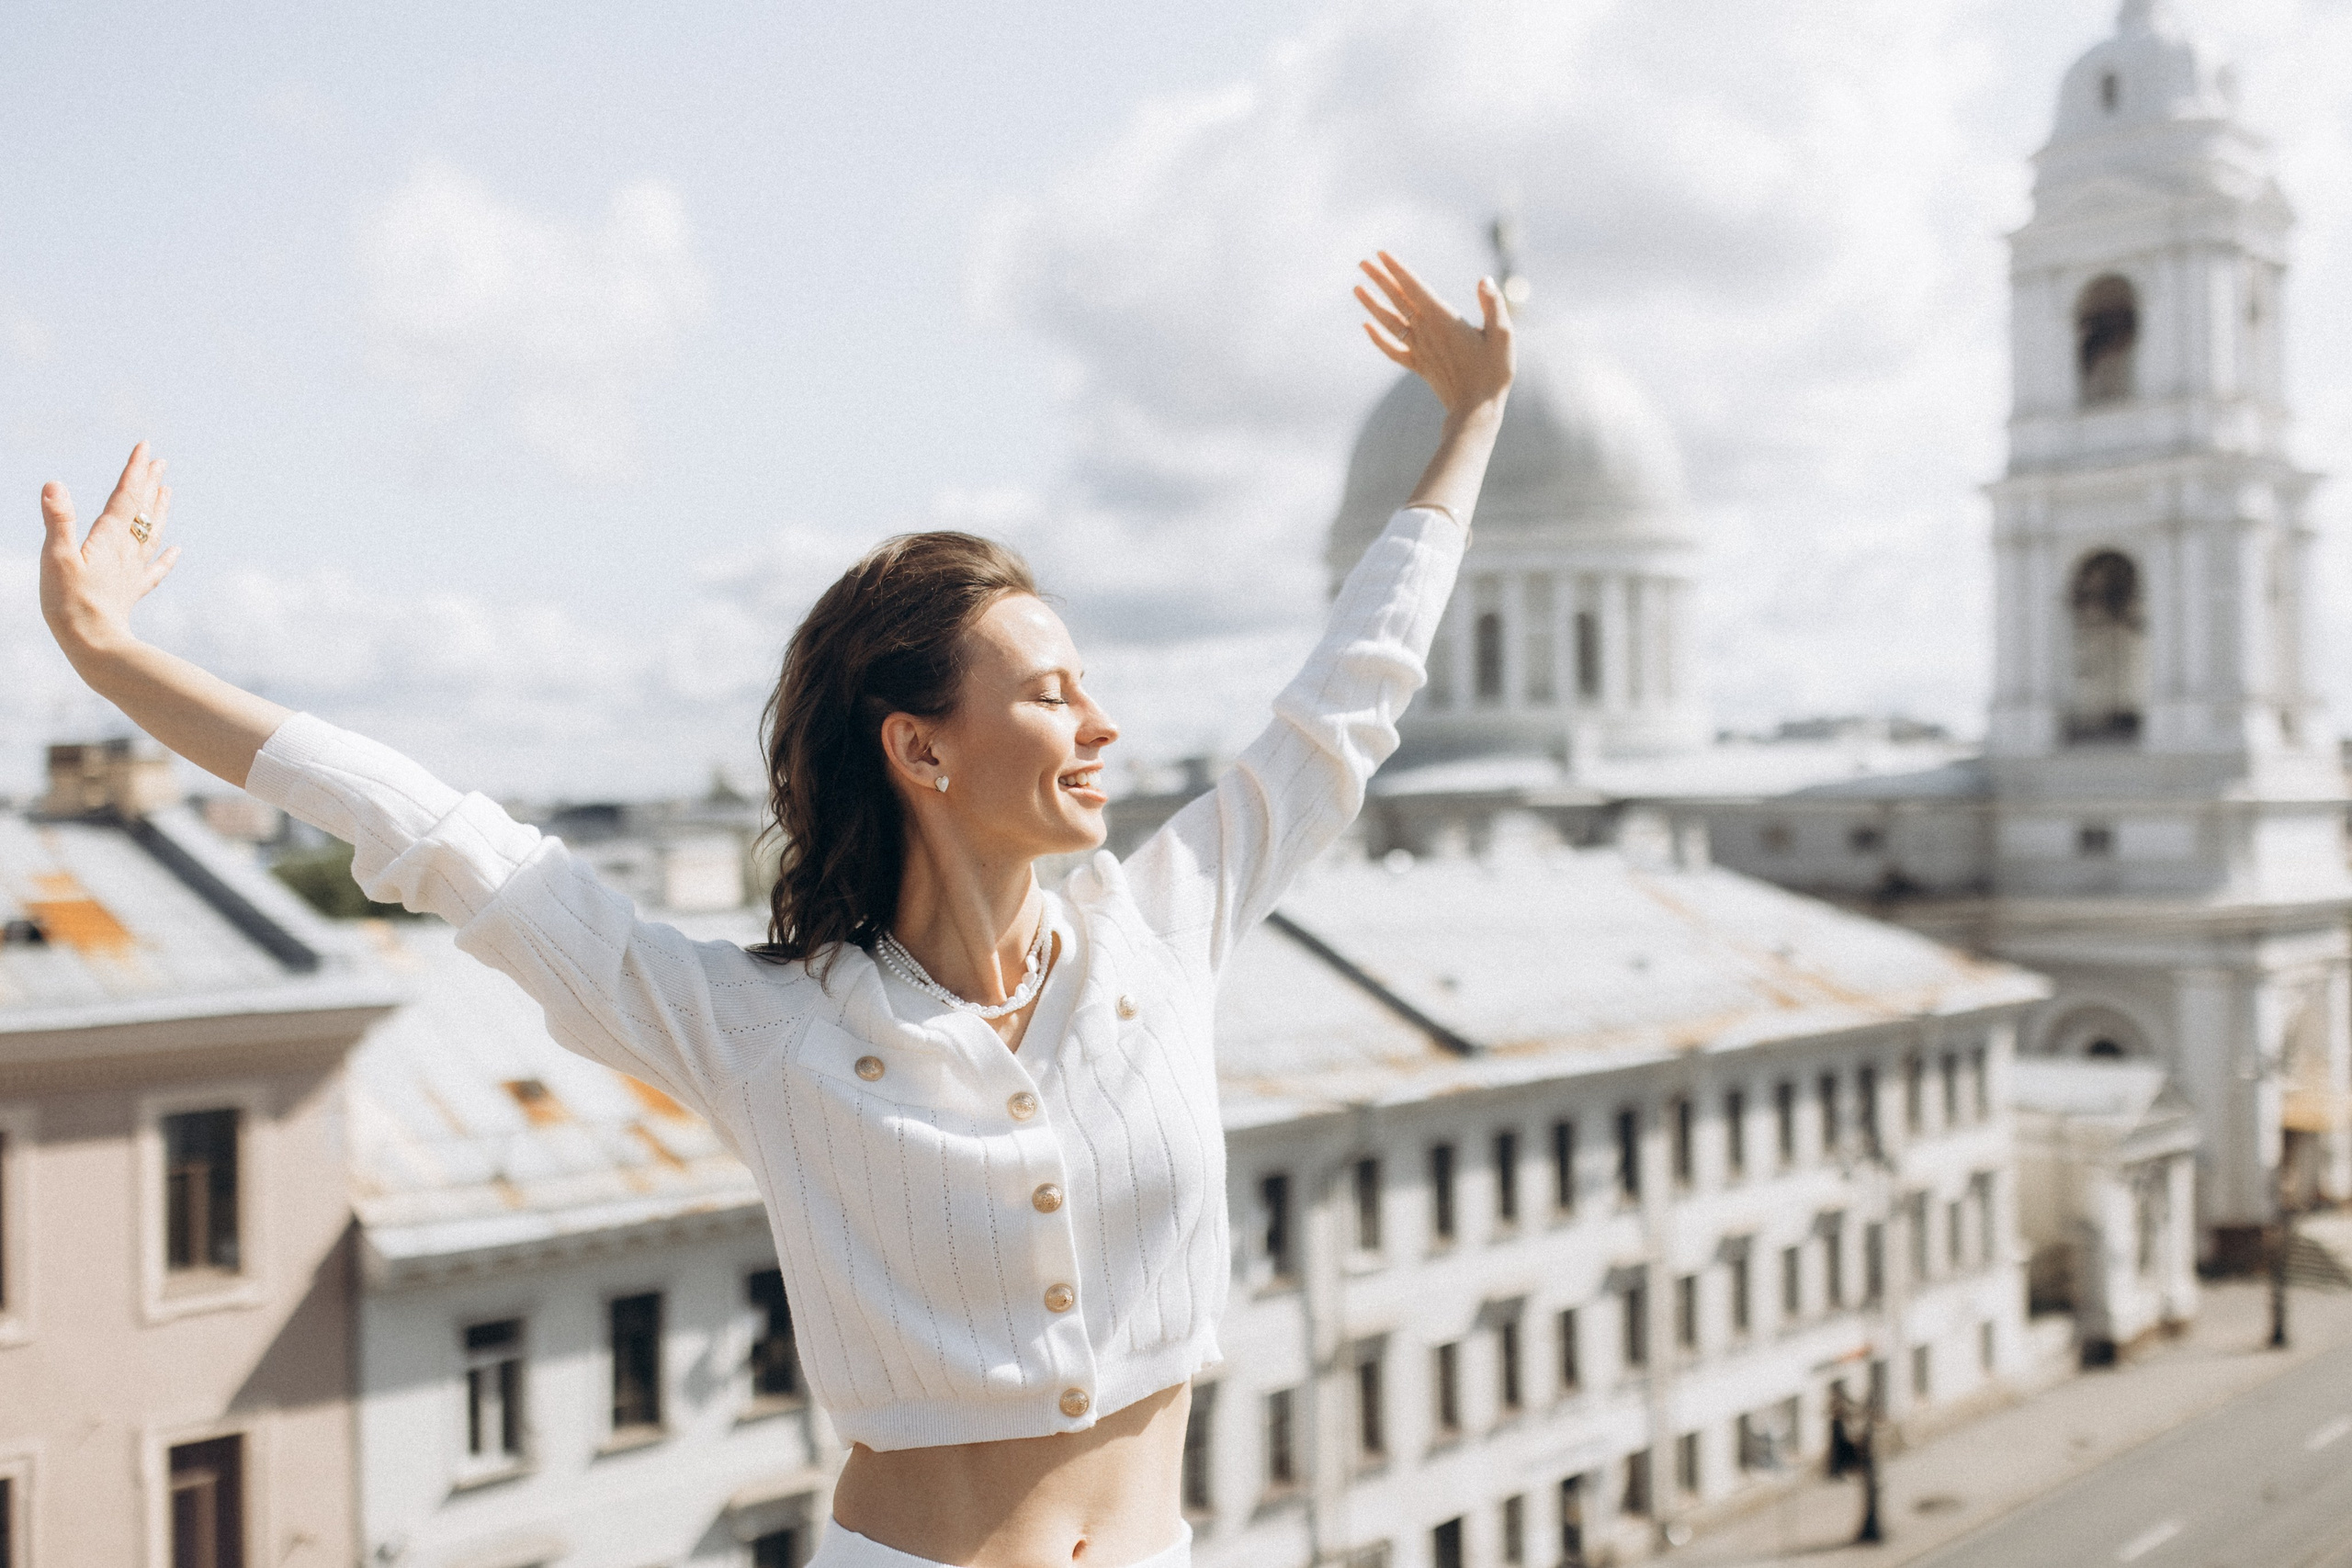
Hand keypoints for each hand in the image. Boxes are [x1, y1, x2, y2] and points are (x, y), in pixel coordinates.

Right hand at [39, 441, 179, 658]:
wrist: (94, 646)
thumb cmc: (70, 603)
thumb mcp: (57, 558)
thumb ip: (58, 521)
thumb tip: (54, 484)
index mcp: (109, 539)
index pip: (125, 496)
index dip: (135, 470)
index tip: (147, 447)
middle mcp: (126, 552)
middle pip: (143, 511)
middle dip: (150, 483)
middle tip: (161, 461)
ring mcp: (131, 572)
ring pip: (152, 534)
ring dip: (160, 510)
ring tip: (169, 491)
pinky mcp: (130, 592)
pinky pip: (153, 571)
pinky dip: (166, 558)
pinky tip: (177, 550)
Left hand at [1354, 252, 1514, 420]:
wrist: (1476, 411)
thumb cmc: (1494, 373)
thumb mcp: (1503, 335)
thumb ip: (1493, 305)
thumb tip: (1484, 280)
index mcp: (1444, 319)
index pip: (1414, 287)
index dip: (1397, 269)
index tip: (1380, 254)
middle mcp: (1426, 332)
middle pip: (1397, 300)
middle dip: (1380, 279)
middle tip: (1363, 262)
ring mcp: (1419, 350)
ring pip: (1389, 322)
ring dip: (1372, 304)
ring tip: (1356, 288)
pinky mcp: (1418, 366)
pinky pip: (1392, 350)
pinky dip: (1377, 338)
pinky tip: (1366, 327)